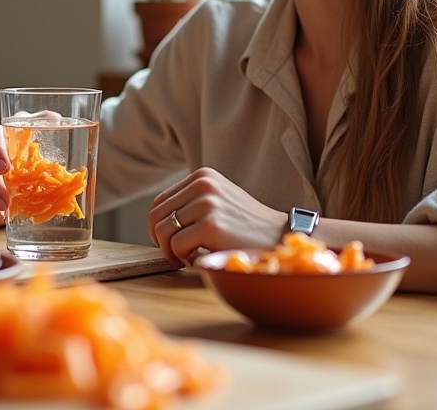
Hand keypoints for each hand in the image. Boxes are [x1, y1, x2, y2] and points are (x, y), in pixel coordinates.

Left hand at [146, 167, 287, 266]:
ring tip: (186, 257)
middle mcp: (203, 185)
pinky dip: (182, 257)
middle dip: (160, 240)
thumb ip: (192, 201)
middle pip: (156, 216)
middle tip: (175, 254)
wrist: (280, 236)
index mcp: (203, 177)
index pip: (160, 202)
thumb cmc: (247, 225)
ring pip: (163, 232)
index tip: (169, 241)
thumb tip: (156, 219)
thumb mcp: (220, 200)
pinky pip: (177, 245)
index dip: (158, 226)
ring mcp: (207, 204)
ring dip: (170, 251)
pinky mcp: (211, 226)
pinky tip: (198, 259)